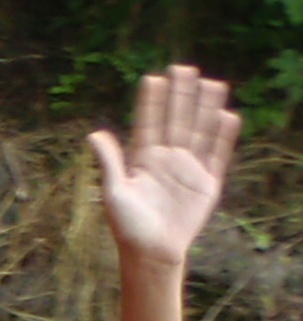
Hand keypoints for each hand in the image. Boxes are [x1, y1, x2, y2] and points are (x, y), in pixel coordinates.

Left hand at [91, 65, 238, 267]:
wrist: (151, 253)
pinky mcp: (207, 182)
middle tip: (184, 67)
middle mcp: (167, 159)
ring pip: (199, 130)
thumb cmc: (127, 226)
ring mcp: (188, 168)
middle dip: (180, 95)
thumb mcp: (114, 192)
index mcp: (142, 159)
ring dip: (204, 108)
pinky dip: (222, 136)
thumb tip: (94, 134)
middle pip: (176, 120)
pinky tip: (226, 115)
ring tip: (212, 82)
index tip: (154, 77)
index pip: (148, 123)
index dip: (151, 102)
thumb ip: (110, 162)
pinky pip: (217, 154)